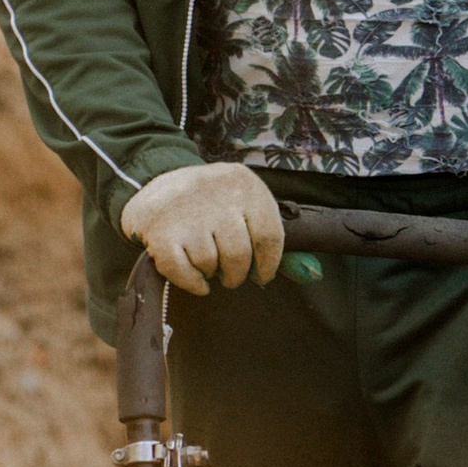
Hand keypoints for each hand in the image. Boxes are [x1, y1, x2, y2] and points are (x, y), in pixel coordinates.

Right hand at [120, 161, 282, 294]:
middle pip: (239, 254)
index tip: (261, 275)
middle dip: (236, 273)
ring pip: (211, 264)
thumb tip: (314, 274)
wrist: (153, 183)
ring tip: (204, 259)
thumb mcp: (244, 205)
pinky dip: (191, 283)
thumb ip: (274, 239)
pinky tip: (194, 277)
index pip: (270, 235)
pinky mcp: (160, 231)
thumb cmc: (209, 203)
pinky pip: (182, 273)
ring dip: (209, 272)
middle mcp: (216, 193)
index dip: (268, 264)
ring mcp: (185, 211)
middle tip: (229, 273)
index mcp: (244, 183)